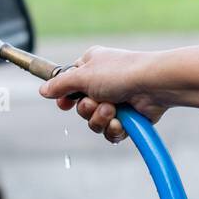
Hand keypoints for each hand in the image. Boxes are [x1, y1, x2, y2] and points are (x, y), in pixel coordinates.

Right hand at [38, 46, 168, 142]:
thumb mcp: (82, 75)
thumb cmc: (120, 72)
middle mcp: (103, 84)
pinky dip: (113, 129)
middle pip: (80, 107)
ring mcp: (117, 101)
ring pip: (94, 122)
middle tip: (96, 102)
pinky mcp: (128, 118)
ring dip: (100, 119)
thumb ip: (60, 84)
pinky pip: (111, 132)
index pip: (70, 84)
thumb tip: (43, 91)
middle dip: (86, 109)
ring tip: (113, 110)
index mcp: (92, 67)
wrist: (155, 85)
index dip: (66, 97)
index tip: (64, 103)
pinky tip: (121, 122)